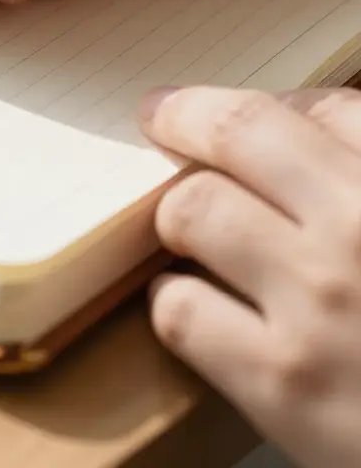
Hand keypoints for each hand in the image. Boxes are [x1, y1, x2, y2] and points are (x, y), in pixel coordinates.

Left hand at [139, 86, 360, 467]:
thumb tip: (306, 131)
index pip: (331, 111)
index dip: (278, 107)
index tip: (246, 114)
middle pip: (241, 132)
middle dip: (188, 115)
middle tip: (161, 115)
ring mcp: (321, 305)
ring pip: (193, 209)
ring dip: (178, 212)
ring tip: (184, 227)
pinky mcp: (284, 386)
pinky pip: (182, 308)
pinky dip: (173, 298)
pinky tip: (189, 301)